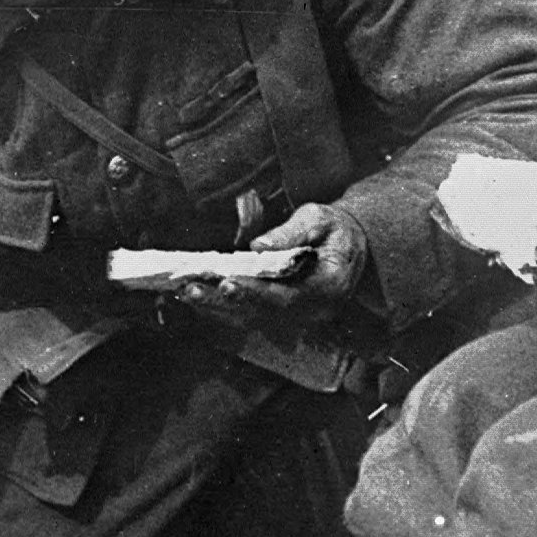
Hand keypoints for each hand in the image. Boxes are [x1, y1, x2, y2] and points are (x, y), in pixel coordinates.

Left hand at [174, 201, 366, 324]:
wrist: (350, 245)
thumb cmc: (334, 228)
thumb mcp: (320, 219)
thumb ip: (292, 232)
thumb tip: (258, 246)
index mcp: (329, 287)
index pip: (288, 297)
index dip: (256, 292)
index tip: (228, 282)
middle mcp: (313, 310)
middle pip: (264, 313)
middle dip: (225, 302)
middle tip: (192, 289)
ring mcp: (298, 316)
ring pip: (252, 318)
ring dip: (217, 307)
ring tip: (187, 292)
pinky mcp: (283, 314)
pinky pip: (250, 314)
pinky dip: (222, 305)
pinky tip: (197, 295)